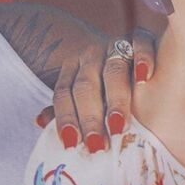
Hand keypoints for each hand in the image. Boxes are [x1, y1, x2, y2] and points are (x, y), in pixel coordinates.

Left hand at [35, 28, 156, 154]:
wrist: (137, 56)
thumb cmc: (110, 89)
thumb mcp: (83, 98)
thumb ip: (66, 110)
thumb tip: (40, 122)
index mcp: (72, 69)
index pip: (63, 93)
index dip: (66, 118)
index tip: (72, 144)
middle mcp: (91, 55)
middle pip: (86, 86)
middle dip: (90, 118)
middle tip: (97, 145)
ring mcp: (117, 46)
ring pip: (113, 71)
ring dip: (115, 100)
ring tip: (118, 126)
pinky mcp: (144, 39)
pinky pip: (141, 45)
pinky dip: (143, 59)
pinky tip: (144, 79)